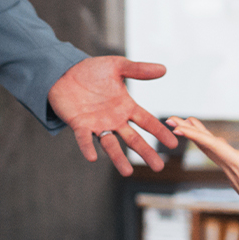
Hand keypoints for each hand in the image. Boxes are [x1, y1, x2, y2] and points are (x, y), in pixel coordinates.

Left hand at [47, 57, 178, 175]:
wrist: (65, 72)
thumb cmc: (93, 70)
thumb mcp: (117, 66)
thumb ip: (138, 70)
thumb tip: (164, 69)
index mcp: (126, 106)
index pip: (147, 122)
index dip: (159, 132)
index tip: (174, 145)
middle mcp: (114, 119)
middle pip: (133, 139)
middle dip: (146, 152)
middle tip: (159, 167)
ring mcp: (97, 124)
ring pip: (111, 144)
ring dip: (118, 158)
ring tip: (127, 173)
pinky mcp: (79, 125)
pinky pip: (84, 139)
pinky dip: (88, 147)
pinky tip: (92, 157)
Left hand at [169, 117, 238, 228]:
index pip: (214, 147)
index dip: (196, 136)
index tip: (178, 128)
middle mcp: (231, 169)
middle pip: (205, 147)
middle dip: (188, 132)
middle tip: (170, 119)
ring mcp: (232, 173)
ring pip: (210, 151)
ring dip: (197, 136)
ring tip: (186, 122)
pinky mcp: (236, 176)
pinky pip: (218, 156)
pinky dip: (210, 144)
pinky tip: (211, 139)